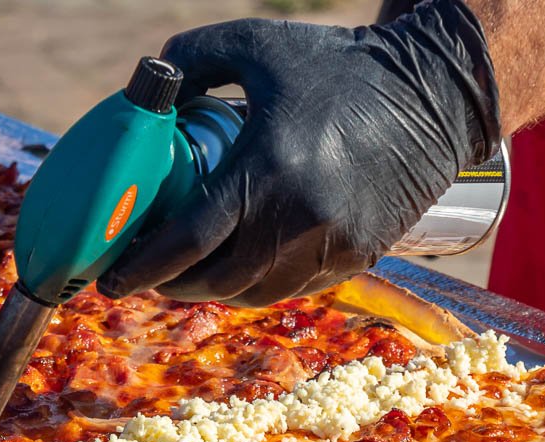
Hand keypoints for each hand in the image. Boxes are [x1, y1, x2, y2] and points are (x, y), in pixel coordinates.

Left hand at [97, 0, 500, 306]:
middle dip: (171, 284)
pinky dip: (258, 286)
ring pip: (254, 293)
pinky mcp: (358, 257)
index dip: (142, 267)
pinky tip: (241, 267)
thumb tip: (143, 92)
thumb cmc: (339, 67)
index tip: (110, 279)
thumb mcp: (258, 45)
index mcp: (268, 168)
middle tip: (147, 274)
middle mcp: (300, 218)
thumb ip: (191, 60)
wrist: (434, 95)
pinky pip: (293, 289)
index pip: (188, 240)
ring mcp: (333, 244)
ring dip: (214, 289)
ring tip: (191, 272)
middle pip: (216, 279)